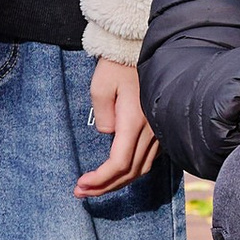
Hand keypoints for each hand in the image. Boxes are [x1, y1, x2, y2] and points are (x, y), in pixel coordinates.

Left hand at [77, 55, 159, 197]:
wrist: (139, 48)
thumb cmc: (117, 64)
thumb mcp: (100, 87)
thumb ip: (102, 116)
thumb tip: (109, 135)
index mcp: (135, 121)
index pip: (119, 163)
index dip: (100, 180)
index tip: (80, 184)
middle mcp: (151, 129)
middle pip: (130, 172)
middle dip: (105, 187)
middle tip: (81, 192)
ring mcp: (158, 129)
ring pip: (142, 168)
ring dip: (119, 182)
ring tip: (96, 186)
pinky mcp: (160, 127)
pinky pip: (149, 158)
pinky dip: (132, 170)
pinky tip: (118, 171)